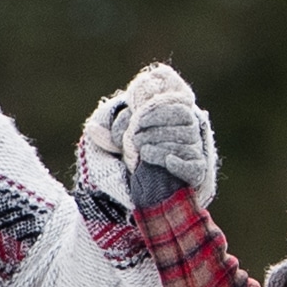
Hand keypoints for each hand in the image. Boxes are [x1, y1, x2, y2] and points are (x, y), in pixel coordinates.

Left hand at [111, 63, 217, 202]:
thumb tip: (91, 130)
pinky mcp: (195, 171)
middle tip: (135, 139)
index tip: (138, 120)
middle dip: (156, 128)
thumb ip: (113, 130)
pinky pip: (193, 166)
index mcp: (176, 114)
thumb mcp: (125, 137)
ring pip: (184, 142)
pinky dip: (180, 163)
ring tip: (142, 152)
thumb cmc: (139, 149)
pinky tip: (167, 162)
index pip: (177, 104)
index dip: (158, 110)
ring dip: (160, 145)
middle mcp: (189, 129)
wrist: (152, 182)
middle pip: (181, 119)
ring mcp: (194, 150)